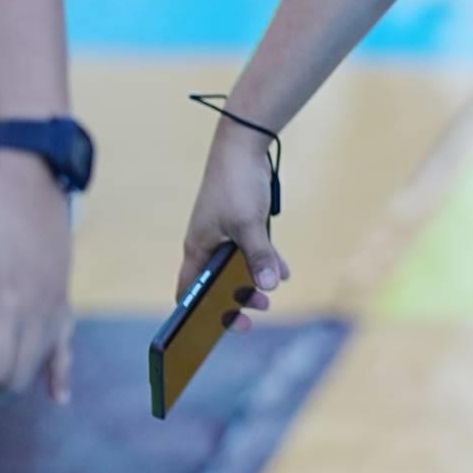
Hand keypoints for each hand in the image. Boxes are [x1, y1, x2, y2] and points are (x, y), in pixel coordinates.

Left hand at [0, 148, 74, 405]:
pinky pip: (65, 348)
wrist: (31, 167)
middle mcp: (37, 308)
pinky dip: (59, 375)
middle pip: (13, 378)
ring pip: (34, 368)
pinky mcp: (62, 297)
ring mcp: (54, 304)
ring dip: (1, 380)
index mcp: (7, 296)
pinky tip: (58, 397)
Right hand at [176, 125, 289, 325]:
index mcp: (197, 248)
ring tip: (270, 295)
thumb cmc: (236, 184)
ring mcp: (224, 233)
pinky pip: (252, 250)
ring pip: (236, 267)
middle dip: (235, 300)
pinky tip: (283, 271)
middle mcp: (207, 243)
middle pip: (216, 283)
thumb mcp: (248, 225)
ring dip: (253, 282)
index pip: (189, 290)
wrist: (243, 146)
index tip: (221, 327)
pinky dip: (265, 261)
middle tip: (258, 310)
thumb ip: (258, 257)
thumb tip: (269, 287)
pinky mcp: (241, 223)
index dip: (199, 314)